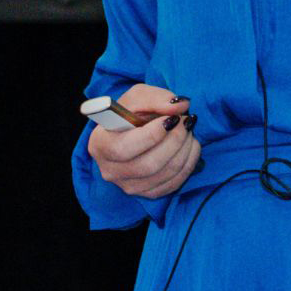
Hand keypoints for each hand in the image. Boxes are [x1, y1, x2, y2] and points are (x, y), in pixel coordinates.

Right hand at [87, 84, 200, 199]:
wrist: (133, 130)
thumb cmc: (132, 112)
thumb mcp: (138, 96)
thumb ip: (157, 98)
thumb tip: (180, 106)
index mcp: (100, 144)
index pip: (123, 149)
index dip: (151, 135)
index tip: (170, 119)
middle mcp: (110, 170)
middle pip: (148, 165)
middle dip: (175, 140)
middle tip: (186, 121)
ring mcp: (128, 186)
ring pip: (164, 174)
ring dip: (184, 149)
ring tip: (188, 129)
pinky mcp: (146, 193)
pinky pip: (173, 183)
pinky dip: (189, 162)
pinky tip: (190, 145)